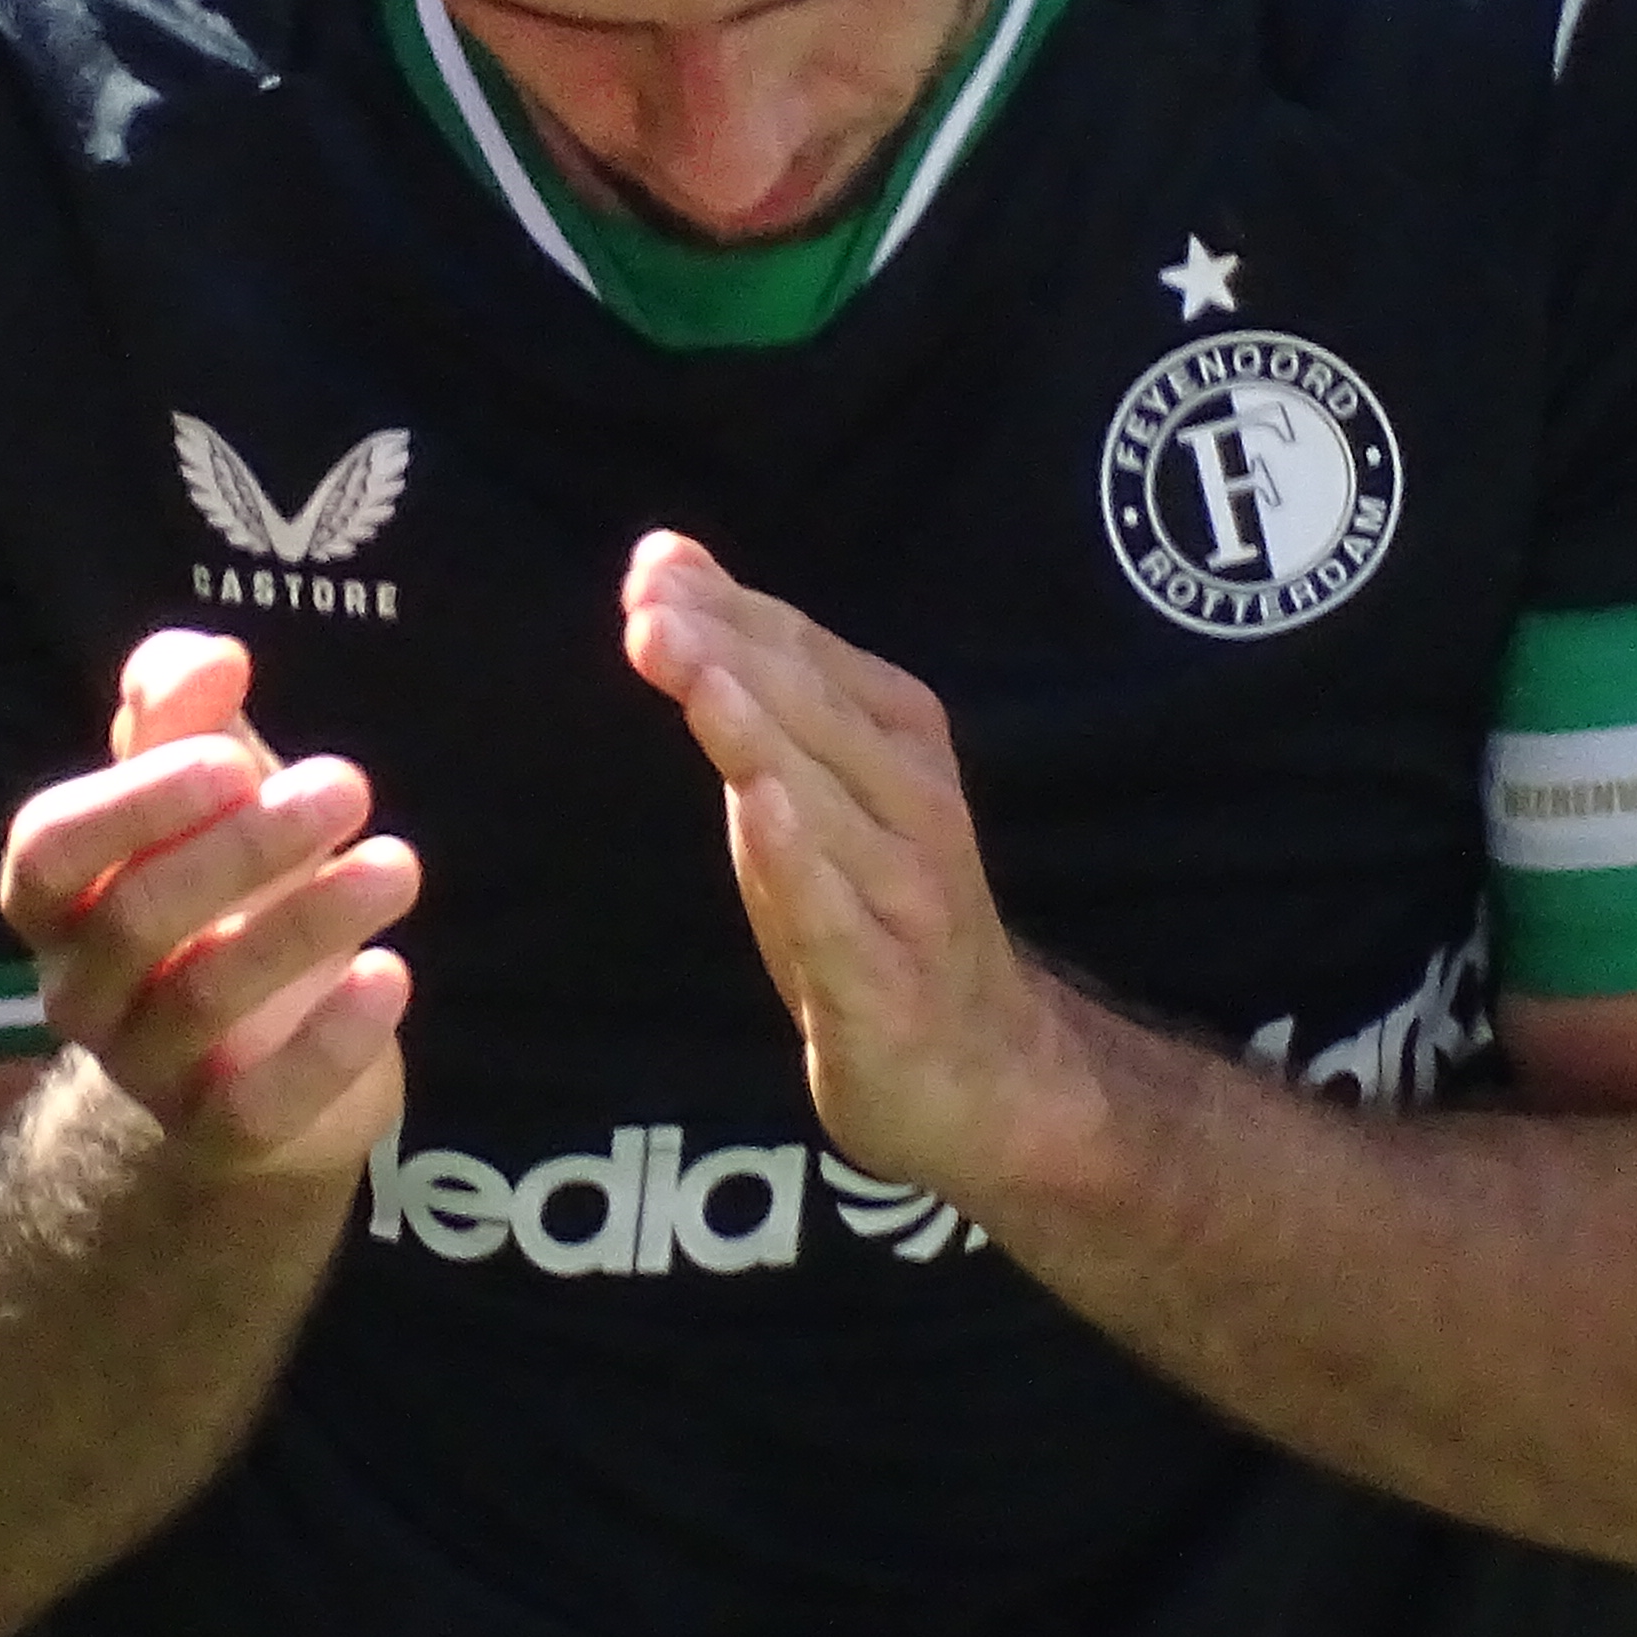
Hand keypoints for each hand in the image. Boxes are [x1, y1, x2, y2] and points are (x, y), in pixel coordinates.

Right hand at [0, 632, 417, 1183]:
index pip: (48, 852)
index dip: (134, 802)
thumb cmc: (227, 891)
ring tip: (400, 864)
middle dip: (244, 845)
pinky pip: (257, 1103)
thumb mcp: (207, 792)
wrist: (264, 1057)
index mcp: (58, 899)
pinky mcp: (222, 1133)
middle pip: (134, 918)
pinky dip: (328, 1041)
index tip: (236, 754)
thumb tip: (210, 658)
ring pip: (204, 998)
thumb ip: (188, 714)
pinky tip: (392, 974)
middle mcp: (83, 989)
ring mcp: (146, 1070)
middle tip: (350, 784)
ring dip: (310, 920)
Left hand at [620, 534, 1099, 1205]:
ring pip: (826, 801)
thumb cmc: (874, 907)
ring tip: (698, 675)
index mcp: (901, 741)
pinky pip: (838, 914)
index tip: (652, 569)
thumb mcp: (808, 786)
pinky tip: (762, 807)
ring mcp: (906, 895)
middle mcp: (915, 804)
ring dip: (758, 733)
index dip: (732, 611)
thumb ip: (743, 680)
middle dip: (732, 654)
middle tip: (651, 610)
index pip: (809, 657)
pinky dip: (803, 858)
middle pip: (817, 715)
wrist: (985, 1070)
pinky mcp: (885, 985)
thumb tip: (663, 567)